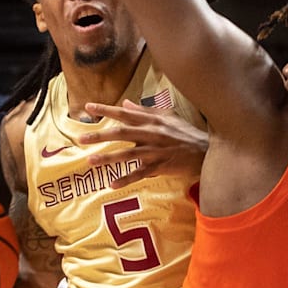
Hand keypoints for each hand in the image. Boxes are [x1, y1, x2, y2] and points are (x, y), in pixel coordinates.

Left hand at [79, 100, 206, 187]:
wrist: (207, 152)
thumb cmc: (185, 133)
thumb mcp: (167, 116)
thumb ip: (144, 110)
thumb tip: (124, 103)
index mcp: (152, 120)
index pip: (125, 113)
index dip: (106, 110)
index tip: (88, 107)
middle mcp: (151, 133)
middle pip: (121, 132)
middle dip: (100, 135)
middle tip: (80, 138)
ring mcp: (155, 151)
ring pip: (127, 154)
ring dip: (108, 158)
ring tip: (90, 160)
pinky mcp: (160, 167)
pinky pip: (140, 174)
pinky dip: (126, 179)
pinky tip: (112, 184)